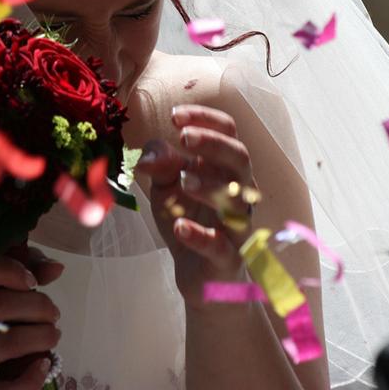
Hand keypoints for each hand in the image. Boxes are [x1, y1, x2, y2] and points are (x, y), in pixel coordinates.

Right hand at [0, 249, 62, 388]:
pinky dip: (34, 376)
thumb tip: (56, 268)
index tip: (31, 281)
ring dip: (43, 335)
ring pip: (9, 342)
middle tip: (53, 313)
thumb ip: (16, 272)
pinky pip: (8, 387)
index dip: (12, 271)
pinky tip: (42, 365)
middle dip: (38, 306)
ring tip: (52, 335)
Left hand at [136, 105, 258, 307]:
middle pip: (240, 158)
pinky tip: (180, 227)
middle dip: (214, 143)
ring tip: (184, 179)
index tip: (175, 116)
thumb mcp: (166, 185)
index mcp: (224, 168)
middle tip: (184, 137)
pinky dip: (200, 235)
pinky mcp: (228, 258)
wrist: (196, 273)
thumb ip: (160, 164)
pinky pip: (220, 246)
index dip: (205, 119)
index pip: (228, 132)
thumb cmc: (187, 217)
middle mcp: (238, 191)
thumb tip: (148, 154)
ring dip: (211, 186)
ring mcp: (236, 225)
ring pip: (237, 201)